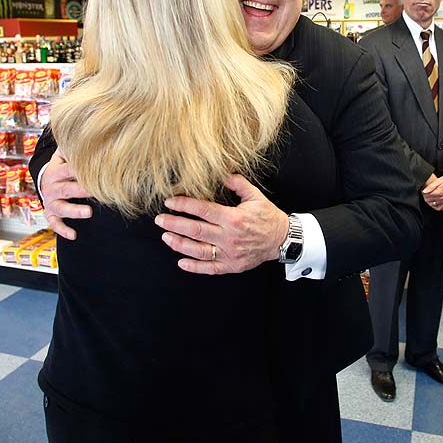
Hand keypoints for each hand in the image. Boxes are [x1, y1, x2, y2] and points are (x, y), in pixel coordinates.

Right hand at [39, 150, 92, 239]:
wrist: (45, 182)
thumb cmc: (61, 168)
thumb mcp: (63, 156)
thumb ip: (71, 147)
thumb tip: (84, 132)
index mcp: (56, 171)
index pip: (68, 170)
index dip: (79, 170)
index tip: (94, 170)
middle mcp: (52, 187)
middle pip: (66, 189)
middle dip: (81, 190)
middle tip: (95, 190)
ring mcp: (51, 202)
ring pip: (62, 207)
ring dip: (74, 211)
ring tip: (88, 212)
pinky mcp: (51, 214)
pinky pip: (55, 224)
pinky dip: (63, 230)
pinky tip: (74, 235)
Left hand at [154, 174, 288, 274]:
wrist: (283, 239)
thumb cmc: (267, 217)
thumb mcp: (255, 196)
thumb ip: (237, 183)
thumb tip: (221, 173)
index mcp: (233, 218)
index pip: (202, 210)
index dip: (184, 205)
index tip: (170, 202)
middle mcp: (229, 236)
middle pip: (195, 230)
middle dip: (174, 224)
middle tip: (159, 220)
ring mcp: (229, 253)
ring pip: (198, 250)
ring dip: (179, 244)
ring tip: (166, 237)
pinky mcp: (231, 265)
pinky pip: (210, 268)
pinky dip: (194, 267)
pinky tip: (181, 262)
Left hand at [422, 174, 442, 210]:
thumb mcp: (438, 181)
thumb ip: (431, 186)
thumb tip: (424, 191)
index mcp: (438, 193)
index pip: (427, 196)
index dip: (424, 194)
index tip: (423, 192)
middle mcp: (441, 198)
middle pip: (429, 201)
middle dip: (426, 198)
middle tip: (425, 194)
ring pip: (434, 205)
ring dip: (430, 202)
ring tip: (429, 199)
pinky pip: (441, 208)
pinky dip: (437, 207)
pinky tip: (435, 203)